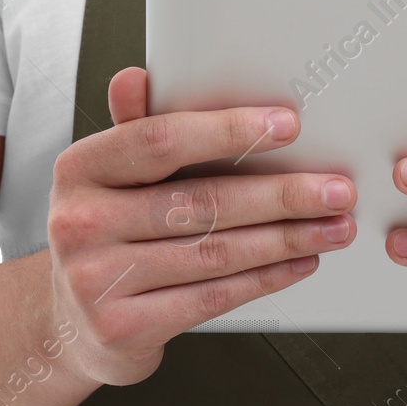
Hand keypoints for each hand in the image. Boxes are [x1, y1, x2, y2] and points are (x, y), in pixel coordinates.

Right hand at [48, 67, 355, 386]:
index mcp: (80, 170)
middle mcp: (81, 223)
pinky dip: (266, 278)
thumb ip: (135, 129)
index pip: (160, 140)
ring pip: (215, 252)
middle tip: (336, 189)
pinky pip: (212, 296)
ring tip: (333, 226)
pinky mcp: (124, 327)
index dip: (228, 131)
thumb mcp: (109, 177)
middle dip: (282, 195)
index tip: (286, 126)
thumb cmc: (105, 233)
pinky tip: (299, 262)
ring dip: (287, 239)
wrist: (70, 320)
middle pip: (201, 201)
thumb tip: (138, 78)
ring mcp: (97, 280)